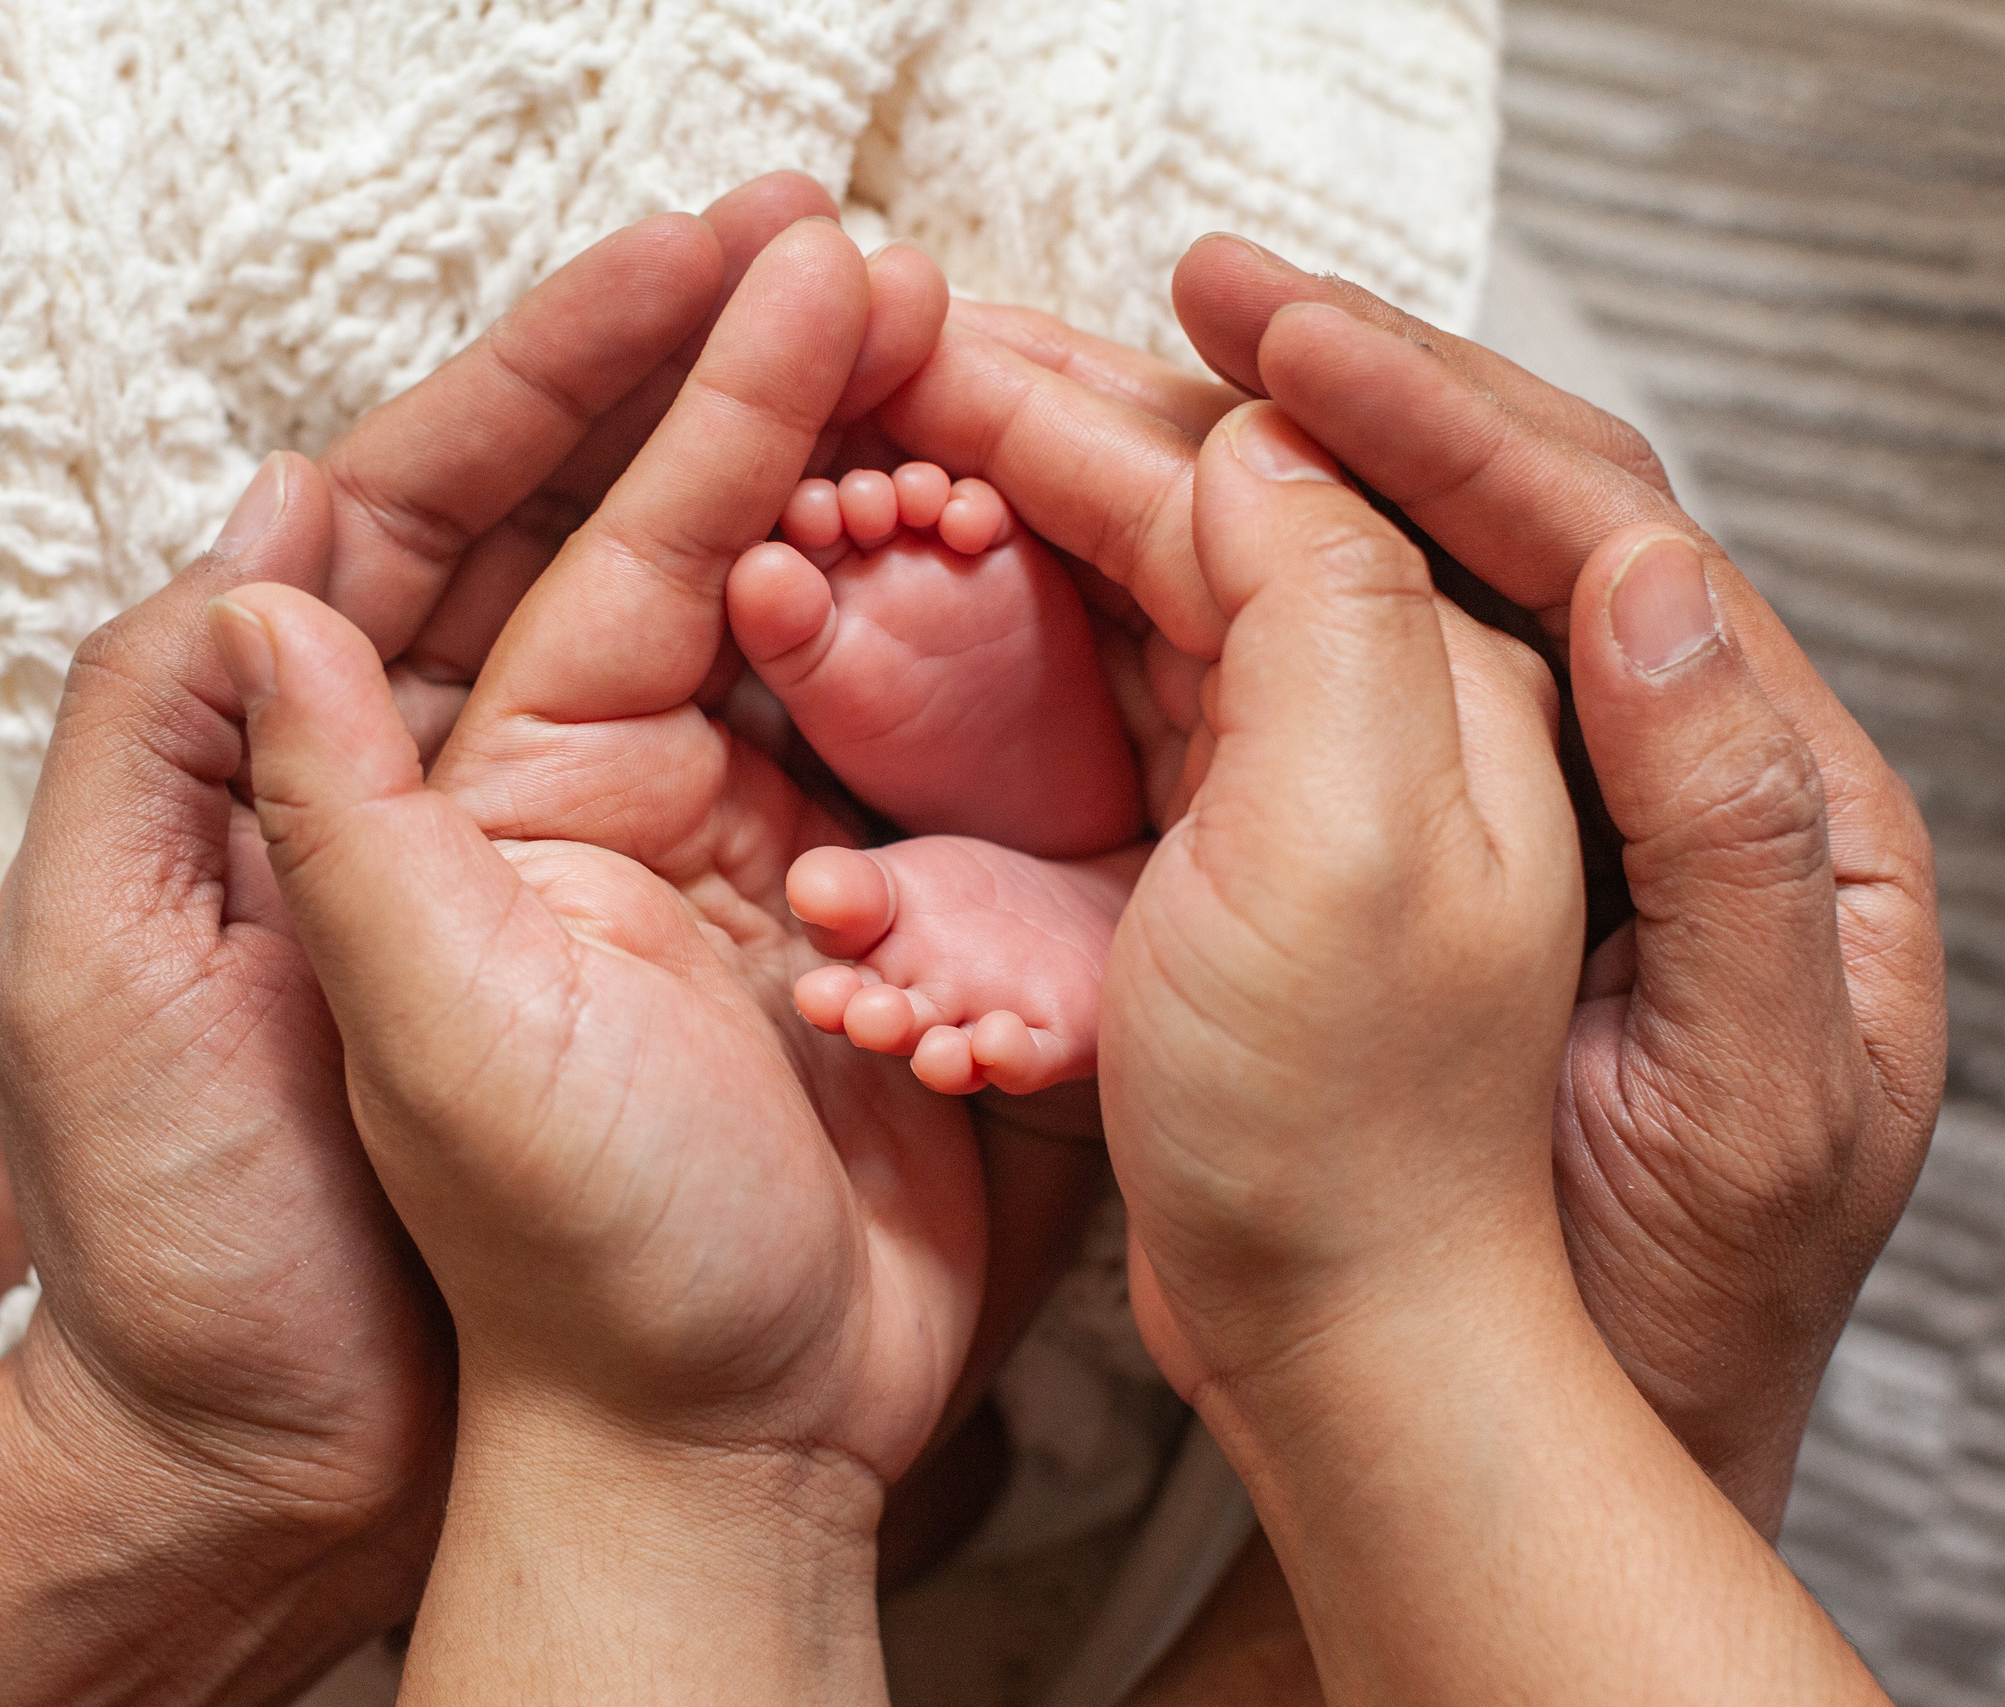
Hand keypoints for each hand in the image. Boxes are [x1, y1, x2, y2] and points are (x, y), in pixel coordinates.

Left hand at [0, 188, 860, 1687]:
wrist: (608, 1469)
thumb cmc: (364, 1271)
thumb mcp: (260, 1018)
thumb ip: (257, 796)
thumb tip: (258, 573)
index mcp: (423, 790)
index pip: (505, 519)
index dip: (613, 366)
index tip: (745, 248)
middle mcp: (563, 805)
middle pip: (662, 539)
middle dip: (766, 387)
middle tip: (888, 261)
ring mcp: (712, 874)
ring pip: (797, 636)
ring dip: (882, 507)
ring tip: (984, 390)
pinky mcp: (836, 954)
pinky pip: (906, 778)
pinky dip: (968, 682)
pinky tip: (1041, 596)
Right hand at [1093, 399, 1880, 1706]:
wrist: (1528, 1426)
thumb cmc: (1658, 1291)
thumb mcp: (1742, 1083)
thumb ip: (1719, 823)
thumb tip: (1647, 577)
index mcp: (1752, 786)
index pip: (1585, 525)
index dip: (1425, 408)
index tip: (1276, 328)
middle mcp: (1611, 762)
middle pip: (1463, 516)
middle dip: (1317, 394)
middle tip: (1180, 296)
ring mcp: (1478, 805)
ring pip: (1354, 584)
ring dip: (1229, 473)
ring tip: (1100, 382)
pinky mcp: (1363, 856)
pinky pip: (1267, 685)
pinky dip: (1175, 599)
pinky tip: (1081, 543)